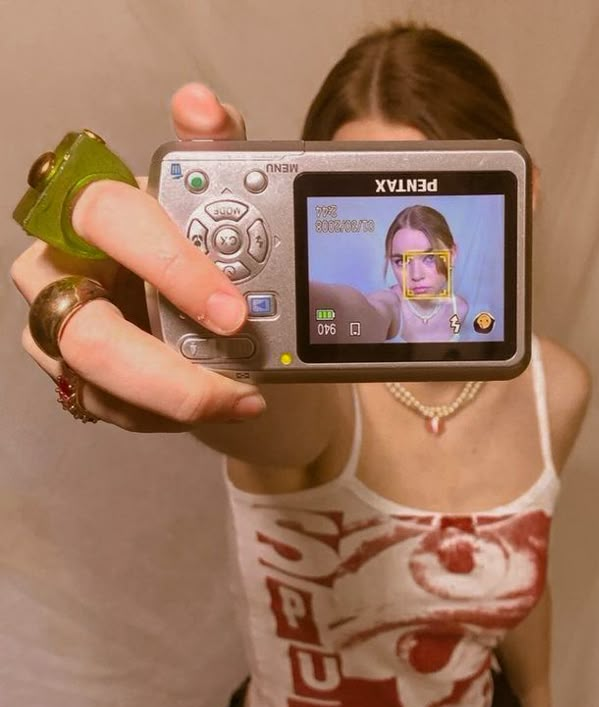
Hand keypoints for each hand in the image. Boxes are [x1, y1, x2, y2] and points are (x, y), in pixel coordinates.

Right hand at [10, 83, 264, 430]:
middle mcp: (60, 272)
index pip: (106, 221)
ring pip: (97, 383)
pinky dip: (168, 415)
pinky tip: (217, 405)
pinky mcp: (76, 379)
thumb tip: (199, 103)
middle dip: (165, 370)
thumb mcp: (217, 195)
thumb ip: (215, 148)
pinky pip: (112, 409)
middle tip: (235, 385)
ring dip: (175, 401)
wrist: (195, 306)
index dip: (169, 264)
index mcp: (90, 212)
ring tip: (240, 400)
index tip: (233, 310)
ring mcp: (61, 332)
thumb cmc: (195, 243)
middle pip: (86, 334)